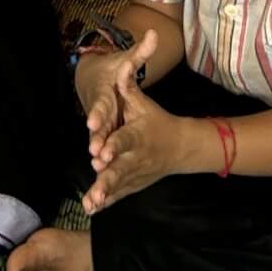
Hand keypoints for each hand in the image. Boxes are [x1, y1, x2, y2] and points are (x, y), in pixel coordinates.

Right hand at [75, 29, 158, 163]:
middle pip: (97, 126)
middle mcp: (98, 110)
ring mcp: (98, 124)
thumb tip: (154, 33)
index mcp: (103, 93)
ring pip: (97, 141)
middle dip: (96, 138)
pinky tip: (100, 181)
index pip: (99, 103)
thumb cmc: (110, 70)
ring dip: (97, 153)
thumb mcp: (125, 59)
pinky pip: (100, 150)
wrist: (92, 78)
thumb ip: (140, 51)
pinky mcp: (101, 135)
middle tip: (94, 151)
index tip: (93, 121)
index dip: (96, 112)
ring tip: (97, 167)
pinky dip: (99, 164)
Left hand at [83, 73, 192, 215]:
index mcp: (138, 135)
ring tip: (91, 202)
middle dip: (108, 175)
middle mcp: (137, 157)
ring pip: (119, 185)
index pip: (125, 139)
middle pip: (121, 167)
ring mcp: (136, 174)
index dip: (114, 145)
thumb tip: (123, 62)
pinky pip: (119, 194)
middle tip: (96, 179)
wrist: (180, 148)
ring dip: (105, 192)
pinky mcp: (133, 184)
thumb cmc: (155, 120)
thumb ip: (128, 82)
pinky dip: (106, 202)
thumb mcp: (143, 100)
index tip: (101, 152)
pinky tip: (91, 208)